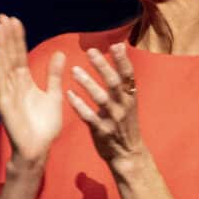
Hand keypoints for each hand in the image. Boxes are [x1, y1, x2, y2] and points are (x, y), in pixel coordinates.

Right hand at [0, 15, 64, 166]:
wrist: (38, 149)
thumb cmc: (45, 127)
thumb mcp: (54, 95)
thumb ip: (55, 75)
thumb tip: (60, 54)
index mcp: (25, 82)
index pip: (19, 55)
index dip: (17, 38)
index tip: (14, 20)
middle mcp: (13, 85)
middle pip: (9, 55)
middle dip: (6, 36)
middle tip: (2, 16)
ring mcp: (7, 93)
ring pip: (3, 63)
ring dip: (0, 44)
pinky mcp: (4, 103)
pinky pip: (0, 80)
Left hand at [66, 44, 148, 173]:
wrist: (127, 153)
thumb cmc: (125, 123)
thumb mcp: (128, 102)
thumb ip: (123, 81)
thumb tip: (119, 51)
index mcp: (130, 97)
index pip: (129, 75)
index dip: (123, 60)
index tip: (115, 45)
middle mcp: (123, 106)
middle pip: (114, 82)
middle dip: (103, 66)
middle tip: (90, 51)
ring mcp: (112, 119)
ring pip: (100, 98)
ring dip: (88, 84)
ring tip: (74, 71)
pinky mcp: (101, 130)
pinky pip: (88, 116)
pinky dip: (78, 105)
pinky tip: (68, 94)